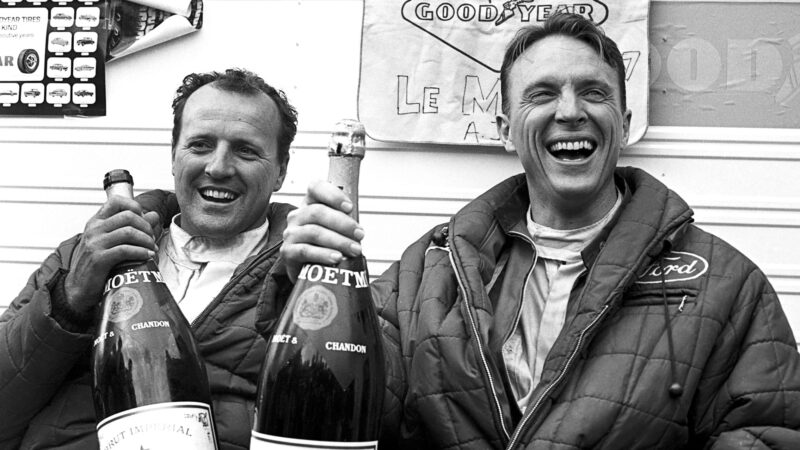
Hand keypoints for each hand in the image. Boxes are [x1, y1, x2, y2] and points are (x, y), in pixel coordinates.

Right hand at [64, 195, 160, 313]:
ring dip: (146, 240)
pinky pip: (125, 250)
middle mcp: (94, 229)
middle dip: (146, 227)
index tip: (145, 219)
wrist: (79, 288)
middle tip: (152, 238)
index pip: (117, 201)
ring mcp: (95, 243)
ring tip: (152, 249)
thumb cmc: (97, 265)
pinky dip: (141, 252)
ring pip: (129, 232)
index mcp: (96, 222)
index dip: (135, 207)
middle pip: (128, 216)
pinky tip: (148, 256)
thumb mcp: (114, 242)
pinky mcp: (98, 259)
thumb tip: (153, 215)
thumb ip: (134, 227)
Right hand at [281, 180, 364, 280]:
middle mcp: (297, 215)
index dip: (333, 195)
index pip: (315, 188)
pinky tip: (337, 257)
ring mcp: (291, 233)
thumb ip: (345, 221)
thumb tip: (358, 229)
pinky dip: (324, 254)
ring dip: (338, 241)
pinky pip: (306, 250)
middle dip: (343, 223)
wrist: (308, 268)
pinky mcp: (287, 251)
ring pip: (314, 232)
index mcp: (309, 203)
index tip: (349, 207)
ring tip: (354, 249)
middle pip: (318, 212)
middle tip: (359, 234)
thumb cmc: (326, 245)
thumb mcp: (336, 228)